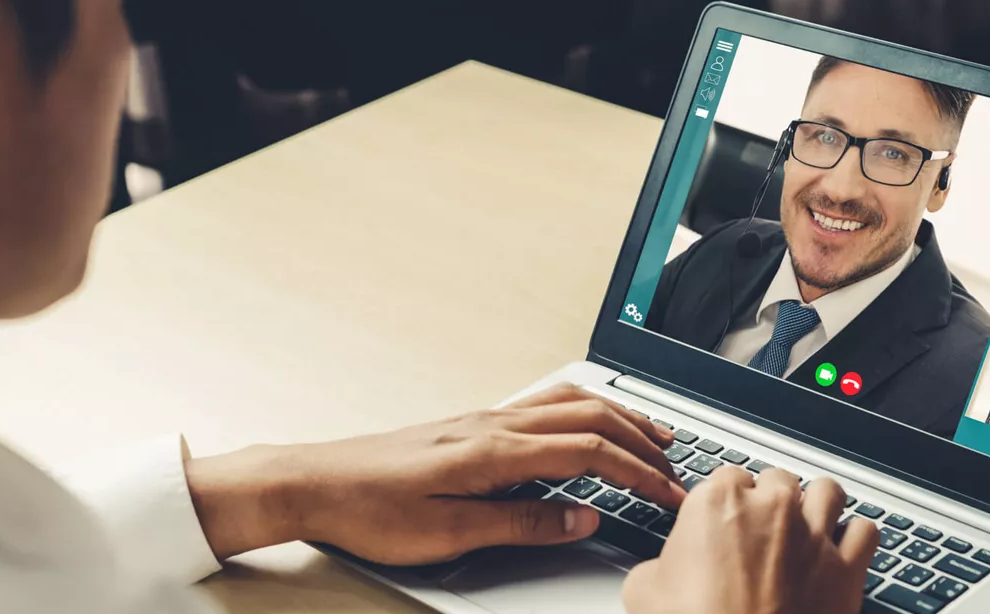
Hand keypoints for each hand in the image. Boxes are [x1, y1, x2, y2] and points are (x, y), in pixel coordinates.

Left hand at [185, 384, 686, 563]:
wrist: (313, 483)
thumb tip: (582, 516)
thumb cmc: (370, 509)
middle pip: (589, 416)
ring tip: (649, 433)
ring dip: (616, 415)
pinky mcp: (467, 425)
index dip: (639, 473)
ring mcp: (481, 420)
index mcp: (495, 451)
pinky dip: (580, 411)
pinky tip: (583, 423)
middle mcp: (493, 425)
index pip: (590, 452)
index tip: (670, 494)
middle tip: (676, 467)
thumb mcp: (449, 533)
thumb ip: (522, 522)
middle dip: (641, 438)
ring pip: (567, 403)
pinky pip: (542, 405)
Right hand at [623, 469, 877, 613]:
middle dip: (771, 501)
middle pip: (778, 479)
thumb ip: (657, 565)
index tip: (725, 519)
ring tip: (807, 524)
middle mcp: (771, 509)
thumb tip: (658, 572)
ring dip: (817, 505)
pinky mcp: (846, 568)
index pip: (726, 476)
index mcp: (718, 503)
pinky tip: (841, 549)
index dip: (726, 501)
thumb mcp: (645, 592)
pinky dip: (855, 537)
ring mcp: (813, 535)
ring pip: (828, 491)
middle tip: (761, 529)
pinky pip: (865, 531)